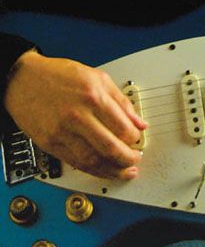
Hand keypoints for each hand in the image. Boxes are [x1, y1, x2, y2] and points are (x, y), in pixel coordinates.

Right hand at [3, 50, 147, 179]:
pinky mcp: (50, 144)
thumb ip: (121, 101)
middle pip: (109, 147)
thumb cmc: (59, 75)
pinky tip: (103, 170)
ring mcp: (62, 132)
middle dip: (127, 158)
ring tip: (123, 170)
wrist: (25, 80)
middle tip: (135, 159)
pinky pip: (76, 163)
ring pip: (93, 161)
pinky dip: (93, 170)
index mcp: (93, 96)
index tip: (137, 139)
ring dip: (112, 170)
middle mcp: (78, 115)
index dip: (134, 138)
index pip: (122, 126)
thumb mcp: (97, 77)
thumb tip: (138, 122)